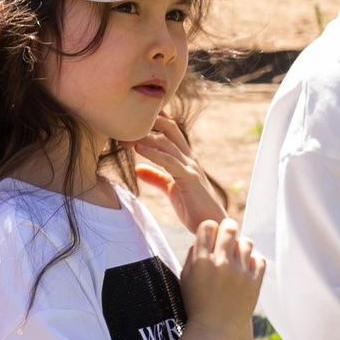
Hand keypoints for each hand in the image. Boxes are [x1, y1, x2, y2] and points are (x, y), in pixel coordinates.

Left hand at [131, 114, 230, 229]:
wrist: (212, 225)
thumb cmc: (193, 208)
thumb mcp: (171, 189)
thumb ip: (156, 178)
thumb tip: (138, 169)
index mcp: (185, 159)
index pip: (170, 132)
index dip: (155, 121)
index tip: (135, 114)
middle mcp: (189, 158)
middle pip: (170, 129)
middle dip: (151, 120)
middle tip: (127, 120)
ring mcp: (191, 167)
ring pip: (167, 143)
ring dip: (146, 137)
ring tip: (126, 135)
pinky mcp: (190, 179)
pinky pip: (170, 162)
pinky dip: (154, 154)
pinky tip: (139, 149)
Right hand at [178, 217, 264, 331]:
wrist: (212, 331)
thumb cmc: (196, 303)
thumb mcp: (185, 278)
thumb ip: (193, 255)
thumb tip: (204, 236)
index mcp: (200, 261)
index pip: (208, 226)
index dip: (210, 229)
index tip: (211, 237)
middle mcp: (220, 263)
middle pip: (229, 227)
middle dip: (228, 229)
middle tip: (228, 236)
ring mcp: (239, 273)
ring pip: (246, 242)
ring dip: (241, 247)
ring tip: (237, 257)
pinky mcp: (254, 283)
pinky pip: (259, 259)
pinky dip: (253, 261)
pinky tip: (246, 269)